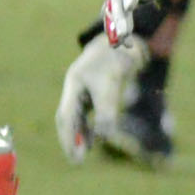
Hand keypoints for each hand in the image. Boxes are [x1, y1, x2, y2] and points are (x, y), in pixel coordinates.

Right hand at [56, 21, 141, 162]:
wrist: (129, 35)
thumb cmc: (118, 56)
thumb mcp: (111, 83)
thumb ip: (108, 110)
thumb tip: (106, 136)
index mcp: (74, 82)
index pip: (66, 116)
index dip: (68, 138)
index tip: (75, 156)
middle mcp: (77, 85)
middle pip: (68, 117)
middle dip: (71, 138)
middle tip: (77, 160)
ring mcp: (86, 86)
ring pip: (79, 115)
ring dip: (81, 133)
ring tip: (85, 151)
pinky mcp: (99, 86)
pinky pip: (90, 110)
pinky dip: (92, 124)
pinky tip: (97, 136)